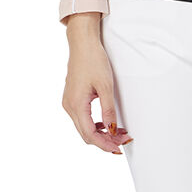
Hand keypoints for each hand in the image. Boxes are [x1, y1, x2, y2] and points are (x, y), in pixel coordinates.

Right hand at [62, 26, 133, 154]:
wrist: (82, 43)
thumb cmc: (93, 60)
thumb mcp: (105, 85)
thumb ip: (108, 109)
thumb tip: (112, 130)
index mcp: (76, 105)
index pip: (90, 134)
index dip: (105, 144)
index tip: (118, 148)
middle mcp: (69, 106)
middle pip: (86, 134)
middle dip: (105, 140)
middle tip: (122, 141)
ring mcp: (69, 102)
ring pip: (84, 127)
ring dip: (101, 132)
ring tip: (118, 133)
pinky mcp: (72, 98)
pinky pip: (82, 118)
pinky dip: (95, 123)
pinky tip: (107, 123)